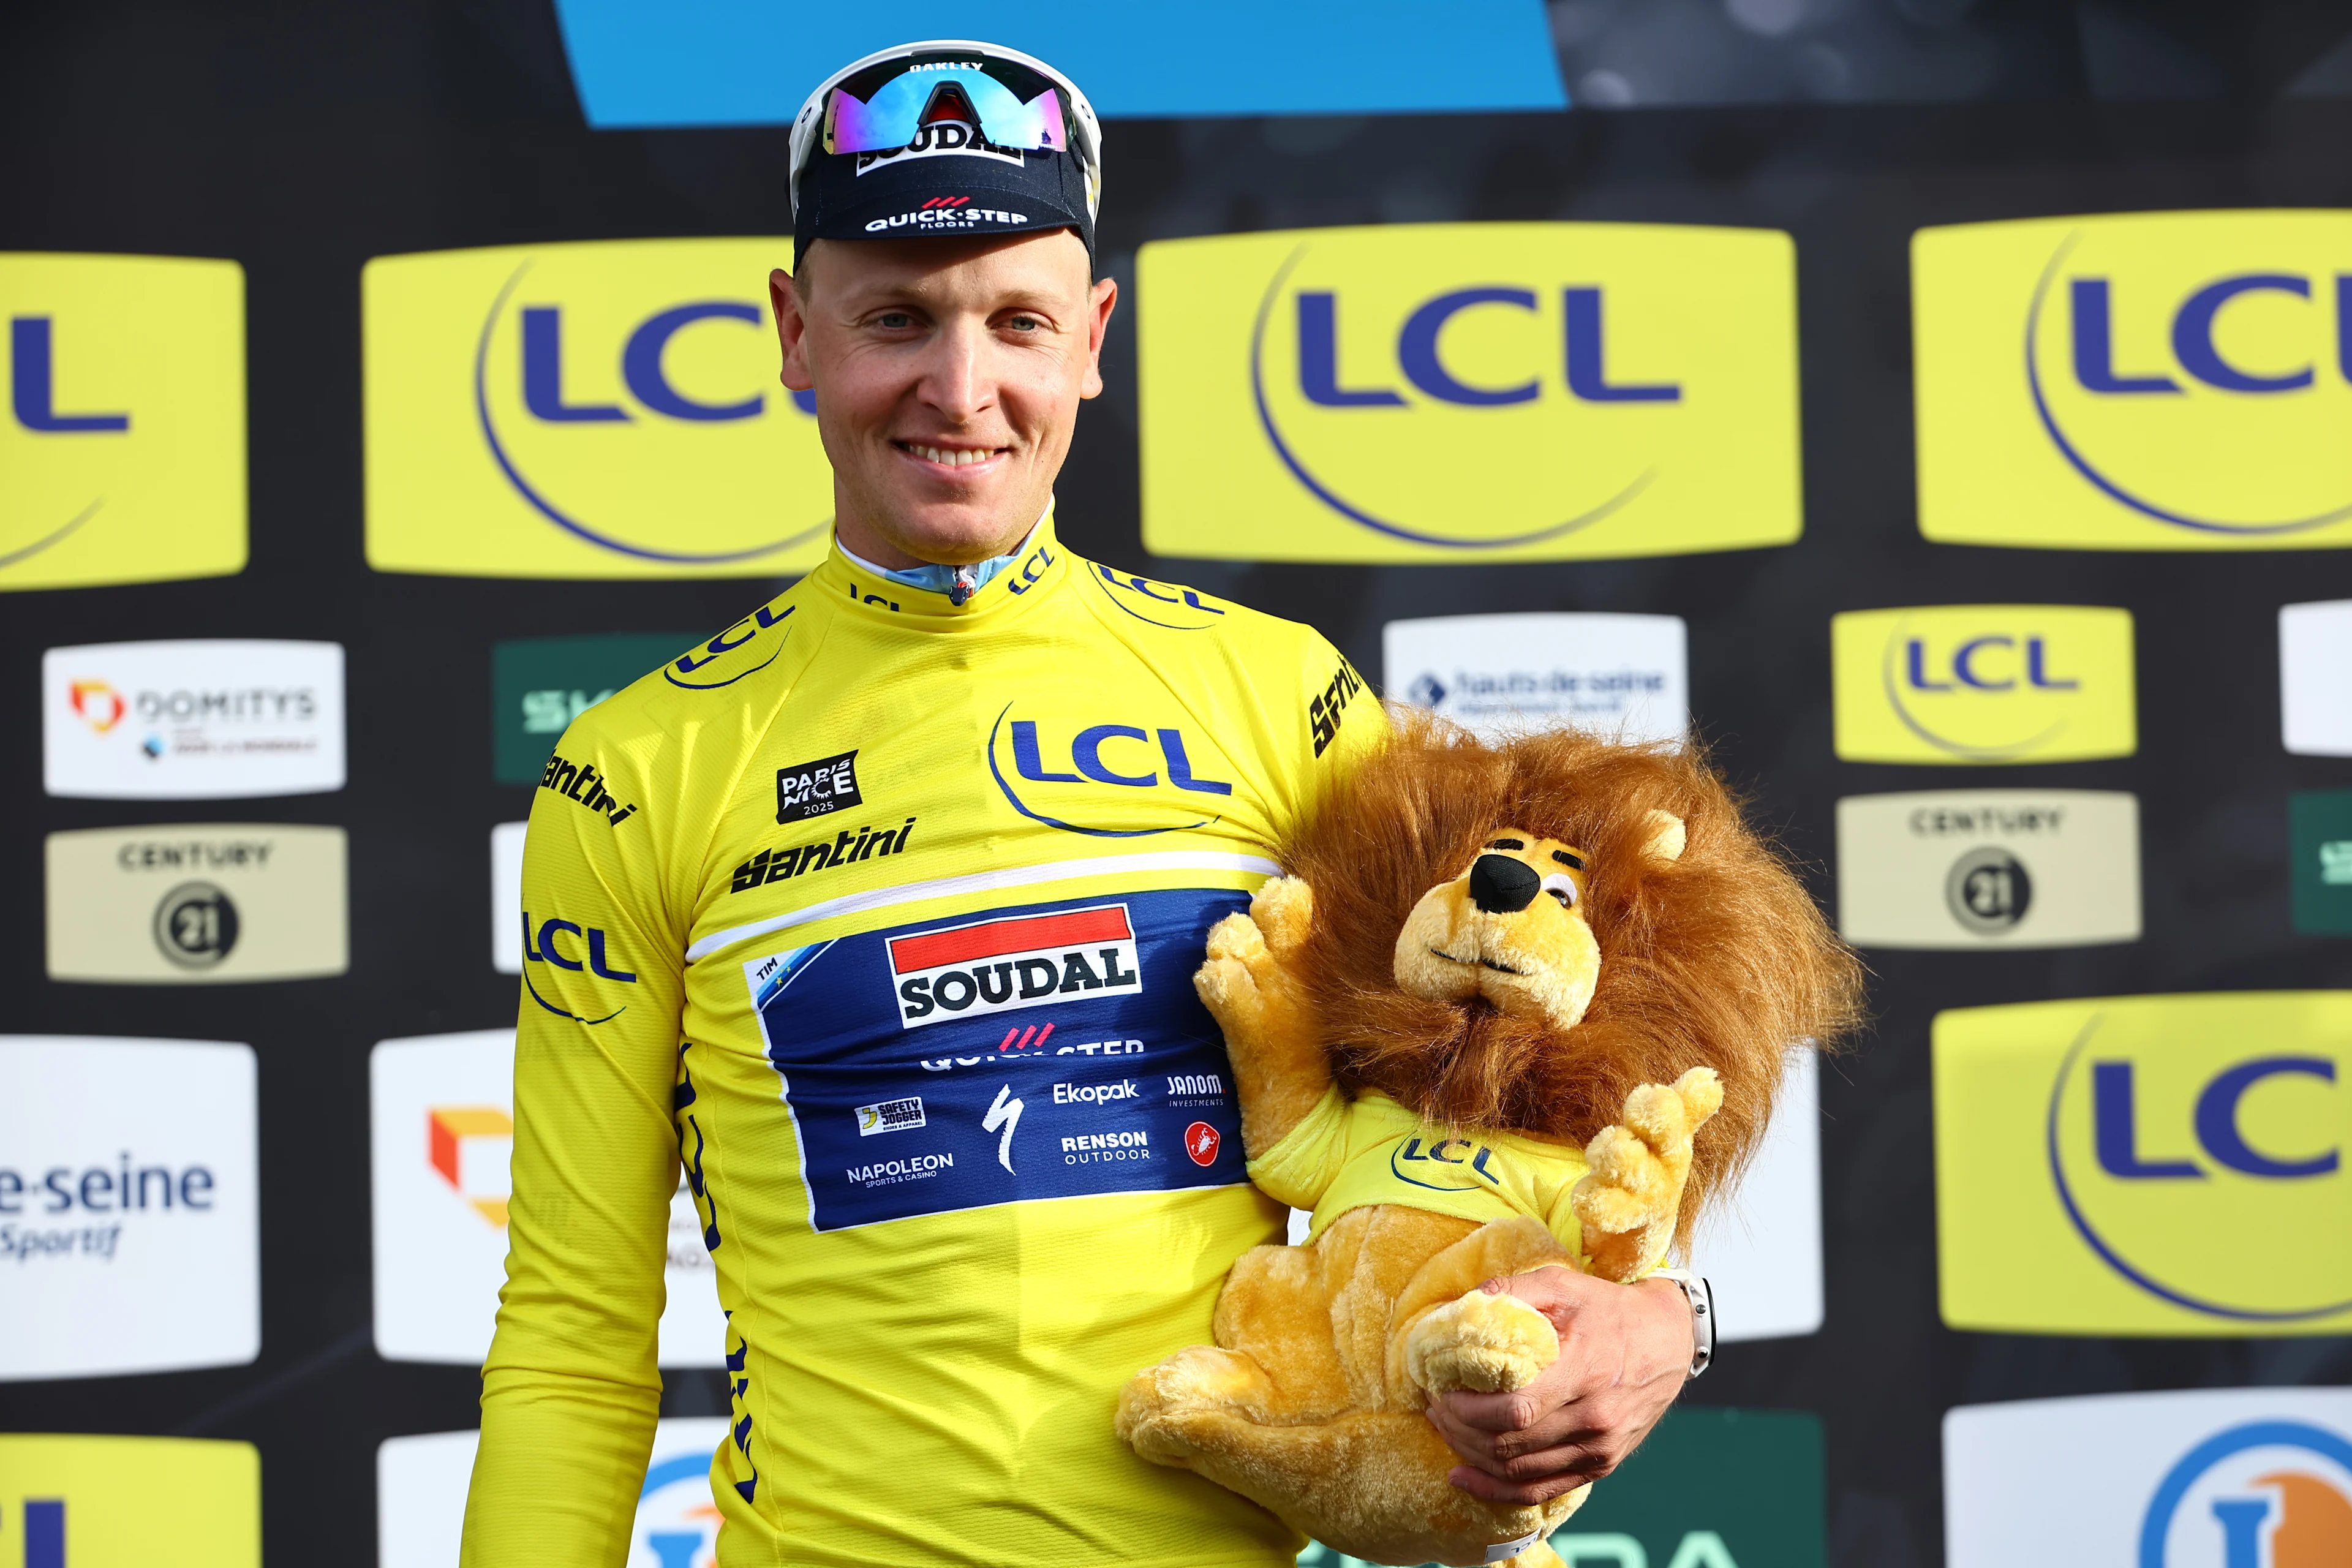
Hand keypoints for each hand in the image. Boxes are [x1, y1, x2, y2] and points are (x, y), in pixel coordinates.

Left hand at [1423, 1268, 1692, 1505]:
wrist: (1669, 1341)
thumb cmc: (1608, 1309)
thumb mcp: (1563, 1283)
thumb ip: (1511, 1291)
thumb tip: (1459, 1308)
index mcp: (1584, 1369)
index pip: (1515, 1408)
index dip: (1467, 1407)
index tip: (1439, 1388)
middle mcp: (1595, 1416)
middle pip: (1510, 1442)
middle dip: (1460, 1428)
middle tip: (1434, 1406)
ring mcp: (1600, 1447)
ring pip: (1518, 1469)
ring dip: (1471, 1454)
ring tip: (1446, 1429)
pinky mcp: (1601, 1465)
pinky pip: (1540, 1490)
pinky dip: (1497, 1490)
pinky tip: (1464, 1477)